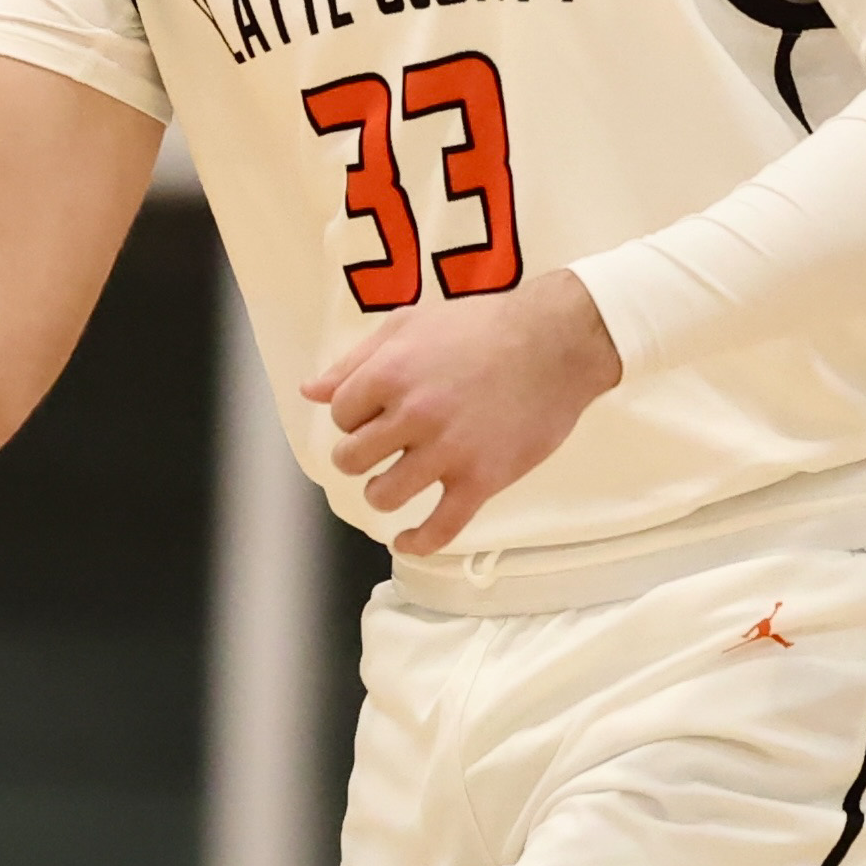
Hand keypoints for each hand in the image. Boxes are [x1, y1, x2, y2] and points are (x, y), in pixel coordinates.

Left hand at [302, 271, 622, 556]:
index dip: (353, 415)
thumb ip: (356, 360)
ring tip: (395, 483)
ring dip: (382, 493)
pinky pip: (440, 527)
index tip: (374, 413)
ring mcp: (448, 450)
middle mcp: (412, 414)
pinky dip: (418, 541)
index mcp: (390, 372)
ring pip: (385, 495)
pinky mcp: (482, 479)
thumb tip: (310, 392)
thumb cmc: (481, 324)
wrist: (556, 341)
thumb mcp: (409, 324)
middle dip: (359, 456)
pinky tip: (408, 540)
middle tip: (381, 448)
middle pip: (352, 458)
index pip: (340, 414)